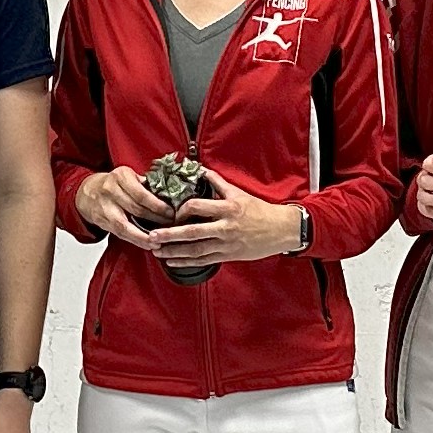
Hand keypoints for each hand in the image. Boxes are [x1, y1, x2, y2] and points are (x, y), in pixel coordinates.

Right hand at [78, 164, 169, 247]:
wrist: (87, 192)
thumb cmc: (113, 184)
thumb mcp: (128, 177)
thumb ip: (145, 184)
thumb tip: (170, 196)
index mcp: (121, 177)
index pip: (142, 194)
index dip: (158, 206)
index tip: (171, 213)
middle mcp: (110, 191)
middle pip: (136, 209)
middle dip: (156, 220)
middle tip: (171, 226)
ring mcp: (104, 207)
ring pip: (127, 226)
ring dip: (145, 236)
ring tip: (160, 240)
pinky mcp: (102, 222)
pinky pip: (121, 234)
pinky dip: (136, 240)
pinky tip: (147, 244)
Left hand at [151, 178, 309, 264]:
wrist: (280, 230)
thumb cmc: (260, 211)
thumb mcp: (239, 193)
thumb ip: (218, 183)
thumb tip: (200, 170)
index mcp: (227, 208)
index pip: (198, 207)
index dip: (181, 210)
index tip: (173, 213)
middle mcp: (225, 227)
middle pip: (192, 232)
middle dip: (170, 235)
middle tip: (152, 236)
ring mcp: (226, 243)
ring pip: (196, 250)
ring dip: (174, 251)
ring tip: (157, 250)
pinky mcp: (228, 255)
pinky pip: (203, 260)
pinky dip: (186, 261)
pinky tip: (172, 261)